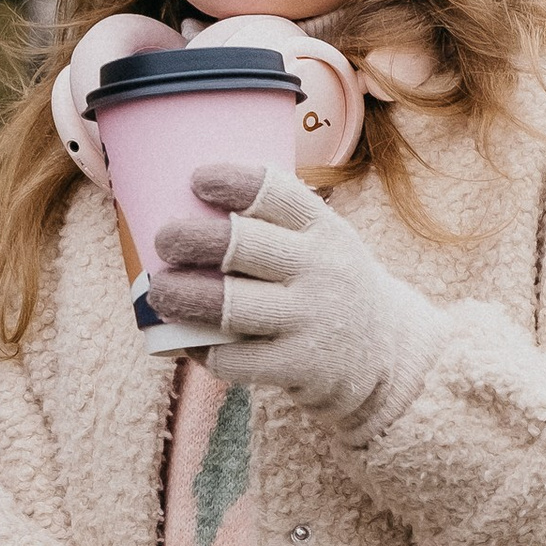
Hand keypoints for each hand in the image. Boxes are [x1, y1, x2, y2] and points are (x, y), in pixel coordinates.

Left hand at [149, 162, 441, 437]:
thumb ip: (279, 225)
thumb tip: (188, 203)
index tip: (197, 180)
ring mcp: (311, 319)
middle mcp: (321, 270)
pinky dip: (202, 348)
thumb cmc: (331, 285)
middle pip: (242, 246)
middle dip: (191, 239)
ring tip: (160, 293)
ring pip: (230, 305)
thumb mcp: (326, 242)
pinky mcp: (300, 365)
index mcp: (324, 230)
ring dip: (183, 296)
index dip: (232, 183)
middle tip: (164, 240)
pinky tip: (186, 340)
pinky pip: (236, 358)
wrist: (385, 352)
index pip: (276, 194)